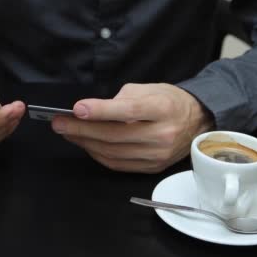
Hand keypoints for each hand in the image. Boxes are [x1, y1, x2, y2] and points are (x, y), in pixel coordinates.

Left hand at [51, 83, 212, 172]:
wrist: (197, 122)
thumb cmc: (169, 102)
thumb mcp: (149, 89)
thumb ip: (121, 99)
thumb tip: (92, 112)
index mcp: (163, 109)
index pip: (128, 111)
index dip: (101, 111)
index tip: (77, 109)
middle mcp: (162, 135)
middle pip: (114, 136)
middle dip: (81, 130)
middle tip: (59, 123)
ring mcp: (157, 155)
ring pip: (112, 152)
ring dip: (85, 143)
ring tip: (67, 132)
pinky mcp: (152, 168)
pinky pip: (117, 164)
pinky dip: (97, 154)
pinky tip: (85, 143)